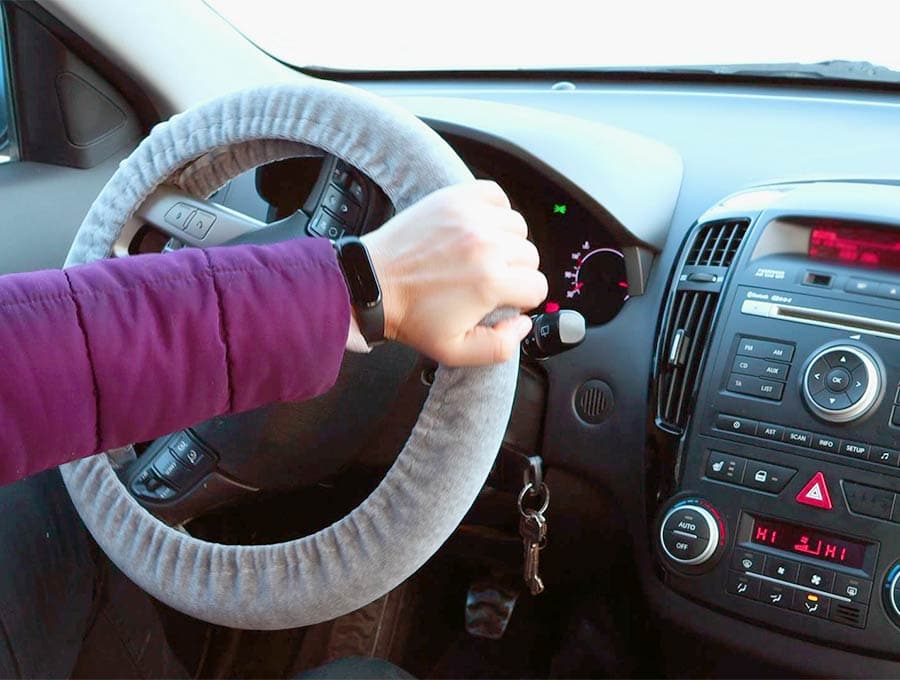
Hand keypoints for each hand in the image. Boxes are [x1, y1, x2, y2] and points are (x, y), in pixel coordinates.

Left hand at [361, 180, 547, 365]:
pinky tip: (480, 227)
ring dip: (507, 242)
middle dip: (516, 272)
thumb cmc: (409, 315)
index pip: (537, 287)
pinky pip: (496, 196)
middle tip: (489, 280)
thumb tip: (522, 323)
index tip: (504, 299)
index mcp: (489, 282)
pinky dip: (495, 210)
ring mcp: (471, 218)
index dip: (524, 299)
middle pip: (531, 256)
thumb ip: (500, 347)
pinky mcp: (455, 199)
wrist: (373, 282)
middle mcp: (485, 245)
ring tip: (483, 254)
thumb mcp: (454, 351)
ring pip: (518, 227)